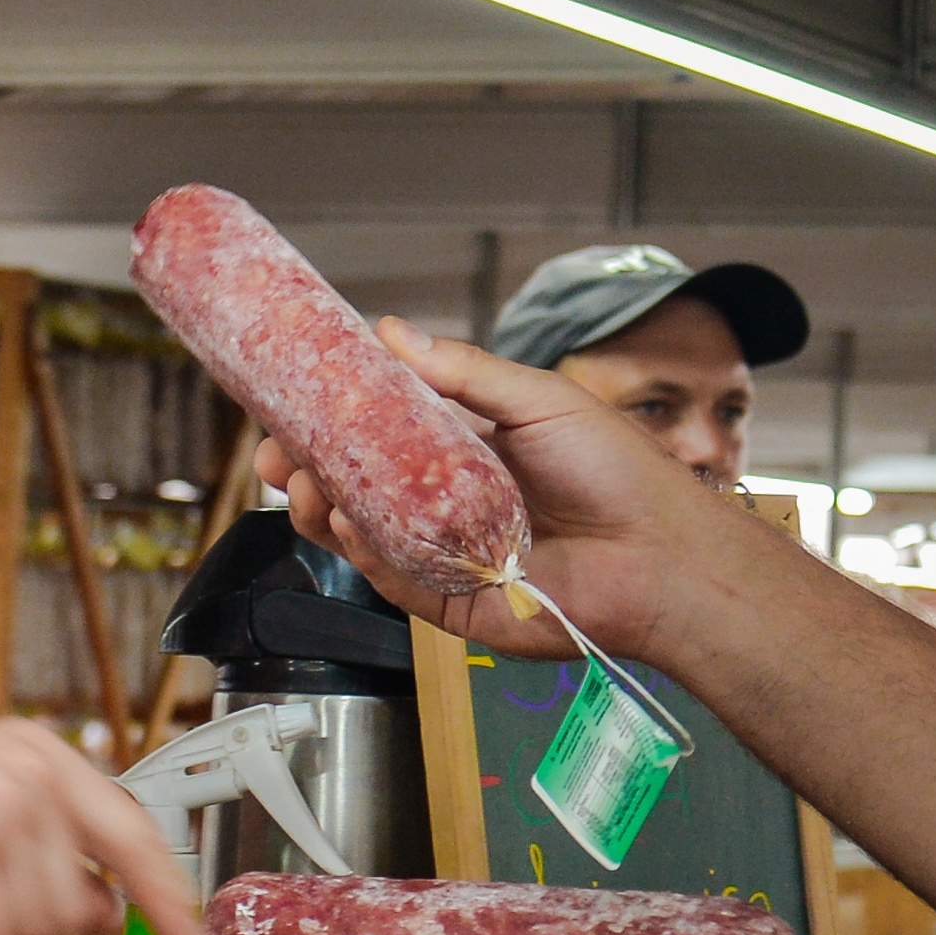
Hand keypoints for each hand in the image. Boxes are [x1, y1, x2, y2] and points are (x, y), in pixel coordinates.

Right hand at [277, 319, 734, 663]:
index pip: (383, 435)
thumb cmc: (617, 472)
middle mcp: (449, 504)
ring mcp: (446, 555)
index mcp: (467, 453)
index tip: (290, 403)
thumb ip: (464, 372)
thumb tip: (389, 332)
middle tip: (275, 454)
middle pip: (359, 489)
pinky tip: (345, 520)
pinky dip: (363, 552)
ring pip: (364, 536)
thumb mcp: (537, 400)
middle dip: (309, 471)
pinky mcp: (453, 602)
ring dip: (324, 509)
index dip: (333, 423)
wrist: (661, 554)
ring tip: (302, 482)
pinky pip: (393, 579)